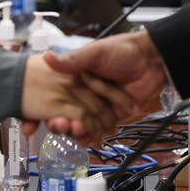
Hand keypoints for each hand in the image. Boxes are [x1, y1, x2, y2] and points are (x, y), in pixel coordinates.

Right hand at [40, 31, 168, 137]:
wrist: (151, 61)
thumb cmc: (121, 50)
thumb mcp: (94, 53)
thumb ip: (72, 60)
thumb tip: (46, 56)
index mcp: (74, 76)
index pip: (53, 94)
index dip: (43, 106)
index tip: (38, 116)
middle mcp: (82, 92)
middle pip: (64, 112)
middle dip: (59, 122)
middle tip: (58, 124)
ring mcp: (96, 105)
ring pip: (79, 123)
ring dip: (74, 130)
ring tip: (73, 130)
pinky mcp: (111, 116)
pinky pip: (97, 129)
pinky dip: (90, 136)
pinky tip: (84, 139)